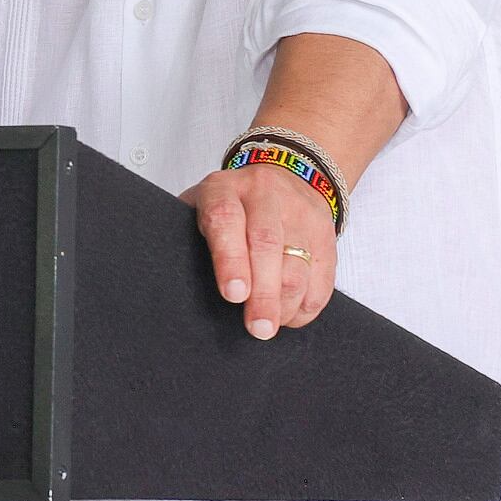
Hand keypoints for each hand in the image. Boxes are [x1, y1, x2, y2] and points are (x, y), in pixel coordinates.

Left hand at [182, 162, 335, 338]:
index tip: (233, 295)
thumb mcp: (202, 205)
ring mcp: (300, 212)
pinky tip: (290, 315)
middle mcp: (265, 195)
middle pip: (267, 246)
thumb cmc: (232, 203)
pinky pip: (323, 276)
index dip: (230, 260)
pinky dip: (307, 304)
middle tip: (258, 327)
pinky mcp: (326, 233)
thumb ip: (190, 235)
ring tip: (270, 325)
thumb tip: (174, 285)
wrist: (286, 172)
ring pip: (298, 265)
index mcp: (224, 188)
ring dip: (285, 305)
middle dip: (263, 294)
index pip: (226, 220)